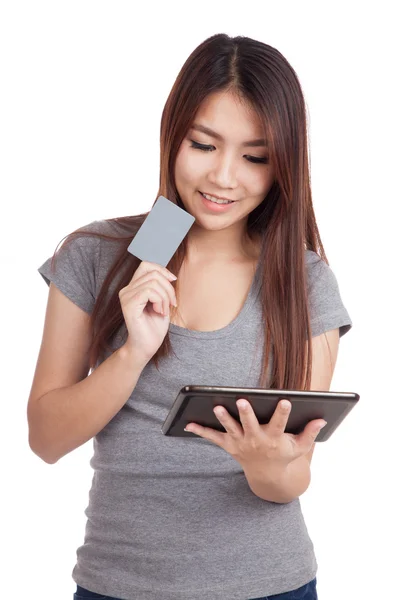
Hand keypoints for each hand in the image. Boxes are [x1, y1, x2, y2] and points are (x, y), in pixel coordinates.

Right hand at [119, 261, 176, 361]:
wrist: (147, 346)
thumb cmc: (154, 326)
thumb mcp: (161, 301)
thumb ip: (161, 286)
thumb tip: (169, 274)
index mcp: (133, 287)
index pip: (146, 265)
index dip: (162, 270)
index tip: (173, 282)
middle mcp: (126, 290)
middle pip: (153, 273)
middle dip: (168, 287)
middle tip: (171, 303)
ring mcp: (126, 297)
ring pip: (153, 282)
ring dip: (165, 297)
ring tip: (164, 310)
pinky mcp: (129, 305)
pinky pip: (149, 292)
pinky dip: (160, 301)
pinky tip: (159, 312)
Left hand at [184, 399, 326, 471]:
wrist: (267, 477)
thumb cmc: (284, 455)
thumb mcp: (300, 447)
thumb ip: (310, 433)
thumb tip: (322, 419)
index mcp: (274, 439)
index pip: (280, 423)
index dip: (283, 412)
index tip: (285, 400)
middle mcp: (256, 440)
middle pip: (250, 424)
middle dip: (246, 413)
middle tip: (243, 401)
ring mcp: (241, 443)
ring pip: (230, 429)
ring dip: (223, 418)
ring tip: (217, 407)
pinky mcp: (229, 446)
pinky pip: (213, 438)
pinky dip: (200, 431)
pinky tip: (187, 422)